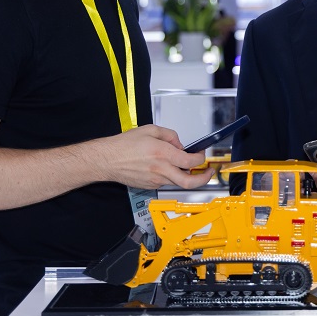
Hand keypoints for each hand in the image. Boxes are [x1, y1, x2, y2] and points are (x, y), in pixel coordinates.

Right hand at [97, 125, 214, 189]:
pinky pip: (166, 183)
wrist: (107, 160)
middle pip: (189, 181)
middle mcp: (161, 169)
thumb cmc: (125, 145)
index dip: (200, 158)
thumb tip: (180, 144)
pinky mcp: (150, 185)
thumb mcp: (150, 130)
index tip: (201, 155)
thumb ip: (170, 135)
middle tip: (208, 172)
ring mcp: (155, 180)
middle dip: (204, 178)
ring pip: (178, 183)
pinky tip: (169, 169)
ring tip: (189, 169)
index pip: (190, 161)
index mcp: (163, 153)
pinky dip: (172, 177)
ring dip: (187, 177)